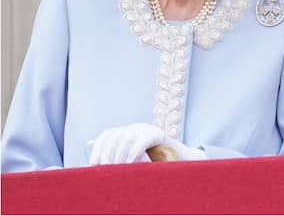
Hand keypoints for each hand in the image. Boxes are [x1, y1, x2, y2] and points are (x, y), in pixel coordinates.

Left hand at [88, 123, 205, 164]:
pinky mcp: (158, 134)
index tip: (92, 164)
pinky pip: (143, 140)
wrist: (178, 158)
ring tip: (118, 168)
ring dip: (119, 154)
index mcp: (127, 131)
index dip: (98, 148)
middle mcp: (135, 127)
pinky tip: (130, 162)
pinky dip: (135, 151)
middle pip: (115, 135)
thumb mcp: (130, 155)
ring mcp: (147, 129)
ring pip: (127, 137)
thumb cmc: (153, 159)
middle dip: (107, 153)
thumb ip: (113, 149)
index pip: (107, 135)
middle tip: (105, 169)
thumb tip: (91, 142)